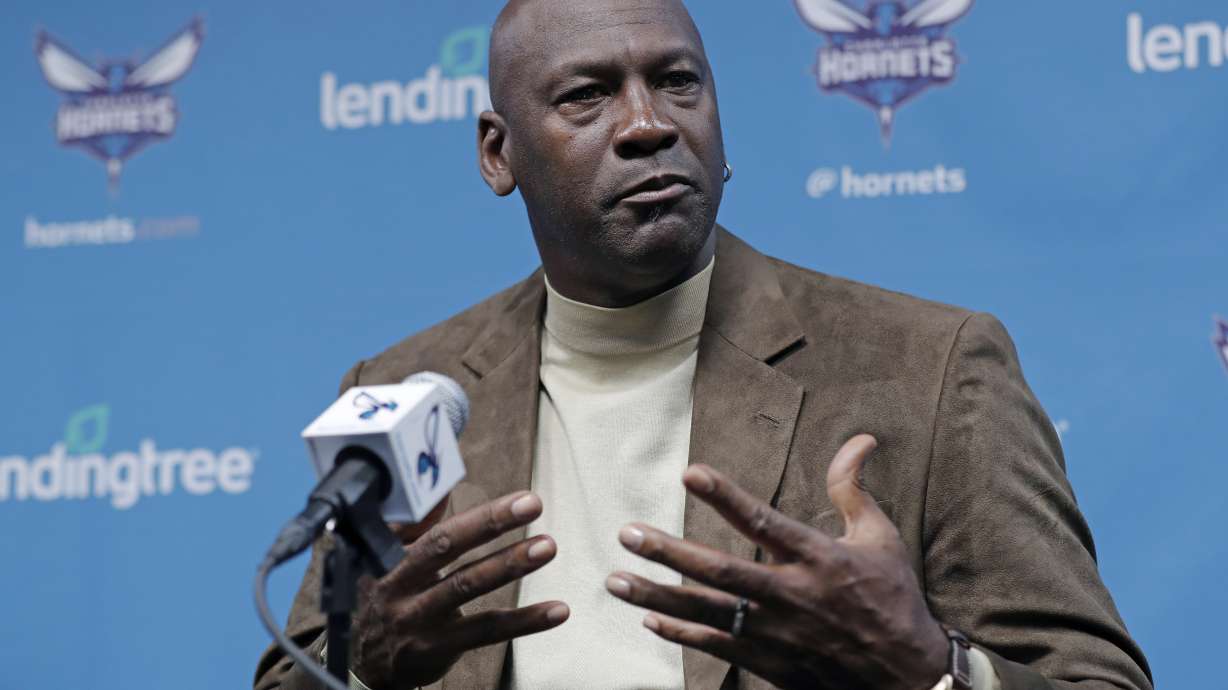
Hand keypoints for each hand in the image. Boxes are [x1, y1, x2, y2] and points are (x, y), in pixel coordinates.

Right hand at [350, 491, 568, 688]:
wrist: (361, 662)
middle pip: (446, 548)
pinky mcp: (437, 647)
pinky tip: (557, 610)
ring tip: (547, 546)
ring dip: (510, 565)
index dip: (471, 510)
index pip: (431, 526)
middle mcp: (400, 584)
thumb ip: (413, 524)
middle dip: (490, 523)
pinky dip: (524, 621)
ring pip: (467, 586)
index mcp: (390, 556)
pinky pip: (486, 630)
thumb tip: (439, 485)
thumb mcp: (385, 558)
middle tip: (531, 504)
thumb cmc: (384, 597)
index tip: (511, 494)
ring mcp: (418, 617)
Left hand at [606, 435, 947, 689]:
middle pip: (721, 572)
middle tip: (628, 534)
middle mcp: (793, 595)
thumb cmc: (893, 600)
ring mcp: (779, 633)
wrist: (907, 678)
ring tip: (615, 580)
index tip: (690, 472)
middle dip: (669, 552)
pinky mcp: (772, 663)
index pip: (763, 520)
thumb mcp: (881, 538)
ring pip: (708, 613)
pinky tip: (650, 617)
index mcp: (819, 558)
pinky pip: (716, 646)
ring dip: (658, 595)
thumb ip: (854, 488)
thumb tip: (859, 439)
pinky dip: (680, 632)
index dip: (725, 496)